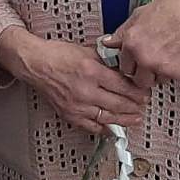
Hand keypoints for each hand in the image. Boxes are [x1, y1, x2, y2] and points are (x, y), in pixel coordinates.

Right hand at [0, 28, 148, 133]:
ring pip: (107, 118)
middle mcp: (85, 90)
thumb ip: (107, 59)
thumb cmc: (57, 55)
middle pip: (118, 104)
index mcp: (91, 71)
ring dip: (124, 120)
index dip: (137, 91)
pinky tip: (113, 128)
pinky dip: (105, 129)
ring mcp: (77, 105)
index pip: (123, 86)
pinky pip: (91, 127)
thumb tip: (124, 64)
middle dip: (135, 106)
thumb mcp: (87, 50)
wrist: (36, 64)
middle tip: (143, 105)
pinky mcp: (70, 115)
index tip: (144, 92)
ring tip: (135, 118)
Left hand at [103, 0, 179, 88]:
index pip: (123, 67)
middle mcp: (145, 58)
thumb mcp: (140, 14)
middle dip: (144, 73)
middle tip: (152, 60)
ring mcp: (162, 67)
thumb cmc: (172, 9)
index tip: (136, 61)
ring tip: (167, 53)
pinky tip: (178, 54)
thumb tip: (108, 42)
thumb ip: (122, 32)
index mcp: (132, 43)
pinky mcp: (179, 73)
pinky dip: (175, 70)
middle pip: (138, 80)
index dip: (131, 63)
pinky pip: (173, 78)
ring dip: (159, 72)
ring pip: (156, 80)